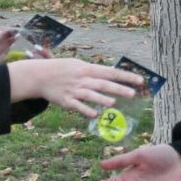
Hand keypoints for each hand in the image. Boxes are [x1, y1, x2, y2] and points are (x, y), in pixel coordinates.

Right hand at [7, 58, 143, 117]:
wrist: (40, 75)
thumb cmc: (62, 69)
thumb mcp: (78, 65)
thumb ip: (95, 72)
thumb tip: (112, 74)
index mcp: (87, 68)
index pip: (110, 72)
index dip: (126, 76)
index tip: (140, 80)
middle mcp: (82, 79)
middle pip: (103, 84)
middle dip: (118, 88)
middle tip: (133, 94)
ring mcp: (74, 90)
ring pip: (91, 95)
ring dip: (102, 99)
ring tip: (113, 103)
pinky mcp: (66, 101)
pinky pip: (78, 106)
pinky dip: (86, 110)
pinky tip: (95, 115)